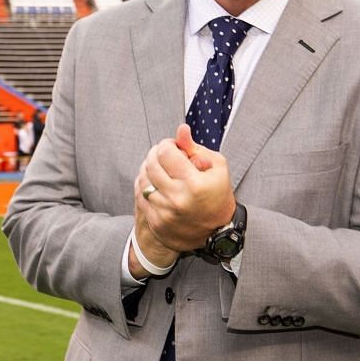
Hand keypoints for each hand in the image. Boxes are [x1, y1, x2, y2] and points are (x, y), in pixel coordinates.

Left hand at [137, 125, 234, 252]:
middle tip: (163, 154)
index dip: (167, 144)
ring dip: (148, 168)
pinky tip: (154, 182)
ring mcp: (165, 212)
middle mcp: (177, 198)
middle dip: (155, 154)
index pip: (166, 152)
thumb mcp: (217, 167)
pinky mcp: (157, 222)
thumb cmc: (219, 194)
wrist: (218, 231)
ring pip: (143, 179)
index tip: (172, 146)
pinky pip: (140, 196)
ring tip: (158, 168)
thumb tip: (181, 130)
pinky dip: (144, 185)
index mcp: (194, 183)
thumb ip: (195, 147)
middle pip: (151, 164)